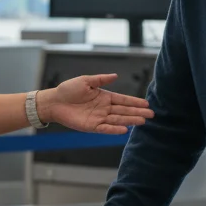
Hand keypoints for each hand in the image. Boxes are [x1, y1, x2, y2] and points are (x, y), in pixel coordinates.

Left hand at [39, 75, 153, 134]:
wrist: (54, 101)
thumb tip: (115, 76)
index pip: (123, 100)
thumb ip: (101, 79)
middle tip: (151, 115)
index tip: (146, 104)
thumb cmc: (68, 90)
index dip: (134, 102)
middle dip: (137, 112)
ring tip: (142, 121)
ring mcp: (99, 118)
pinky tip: (124, 129)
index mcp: (104, 97)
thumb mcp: (86, 81)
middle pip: (124, 110)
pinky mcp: (92, 126)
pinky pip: (105, 128)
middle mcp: (104, 108)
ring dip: (130, 120)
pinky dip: (114, 129)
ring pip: (118, 119)